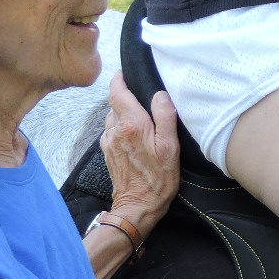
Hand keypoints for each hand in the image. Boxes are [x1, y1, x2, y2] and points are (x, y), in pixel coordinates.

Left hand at [100, 72, 179, 235]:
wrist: (137, 207)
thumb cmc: (158, 177)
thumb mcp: (170, 146)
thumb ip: (164, 117)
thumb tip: (159, 94)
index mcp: (131, 125)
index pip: (118, 93)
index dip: (119, 79)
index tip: (125, 71)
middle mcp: (115, 131)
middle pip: (115, 104)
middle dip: (126, 97)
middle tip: (143, 94)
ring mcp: (109, 143)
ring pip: (113, 118)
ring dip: (124, 113)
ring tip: (142, 115)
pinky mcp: (108, 154)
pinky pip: (113, 132)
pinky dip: (122, 127)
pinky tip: (135, 134)